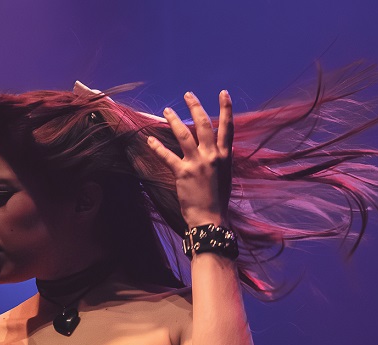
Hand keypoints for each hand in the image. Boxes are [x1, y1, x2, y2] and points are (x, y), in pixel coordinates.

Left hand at [147, 90, 232, 228]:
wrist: (210, 218)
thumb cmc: (218, 199)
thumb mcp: (225, 175)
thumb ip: (219, 158)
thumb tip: (215, 148)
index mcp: (224, 156)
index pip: (228, 127)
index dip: (226, 109)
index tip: (223, 93)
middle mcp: (212, 156)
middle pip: (204, 124)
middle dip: (195, 107)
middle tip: (188, 95)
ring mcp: (197, 163)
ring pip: (184, 135)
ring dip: (174, 120)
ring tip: (167, 110)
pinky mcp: (182, 173)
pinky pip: (167, 156)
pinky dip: (157, 147)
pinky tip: (149, 139)